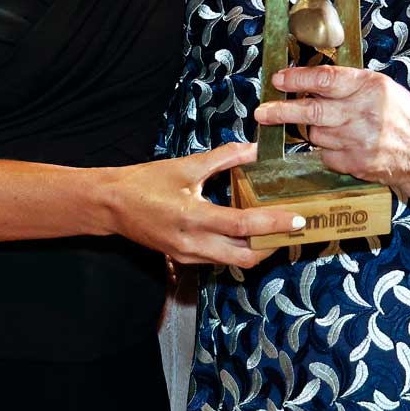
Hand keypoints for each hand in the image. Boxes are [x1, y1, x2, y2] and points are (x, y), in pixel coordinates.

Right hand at [104, 143, 301, 267]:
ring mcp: (188, 255)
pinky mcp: (184, 259)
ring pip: (234, 262)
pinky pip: (219, 259)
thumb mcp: (185, 166)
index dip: (274, 223)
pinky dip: (238, 250)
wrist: (111, 205)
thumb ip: (223, 158)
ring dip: (258, 250)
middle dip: (273, 245)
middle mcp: (193, 243)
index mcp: (193, 217)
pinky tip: (247, 234)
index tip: (298, 219)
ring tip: (276, 231)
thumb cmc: (145, 183)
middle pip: (246, 256)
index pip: (244, 226)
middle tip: (292, 228)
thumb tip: (253, 149)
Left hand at [257, 66, 409, 203]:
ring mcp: (362, 141)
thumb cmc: (408, 120)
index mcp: (373, 86)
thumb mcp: (386, 91)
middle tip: (262, 112)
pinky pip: (327, 155)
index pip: (325, 79)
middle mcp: (366, 112)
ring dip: (313, 131)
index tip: (279, 79)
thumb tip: (312, 81)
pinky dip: (328, 151)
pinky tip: (342, 146)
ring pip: (317, 134)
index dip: (297, 78)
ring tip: (327, 127)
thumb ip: (352, 86)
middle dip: (282, 111)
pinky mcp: (359, 164)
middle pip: (312, 111)